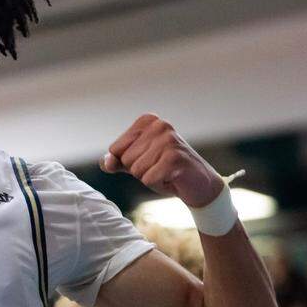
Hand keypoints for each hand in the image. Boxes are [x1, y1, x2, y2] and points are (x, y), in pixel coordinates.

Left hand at [100, 114, 222, 207]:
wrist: (199, 184)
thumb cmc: (165, 171)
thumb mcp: (137, 163)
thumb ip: (117, 161)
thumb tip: (106, 163)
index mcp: (147, 121)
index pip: (115, 149)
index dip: (129, 162)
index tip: (149, 160)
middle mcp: (159, 125)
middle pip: (126, 160)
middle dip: (140, 171)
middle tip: (160, 168)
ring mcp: (169, 140)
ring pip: (136, 170)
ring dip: (149, 178)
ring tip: (166, 172)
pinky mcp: (175, 157)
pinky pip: (148, 179)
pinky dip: (158, 184)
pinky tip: (172, 178)